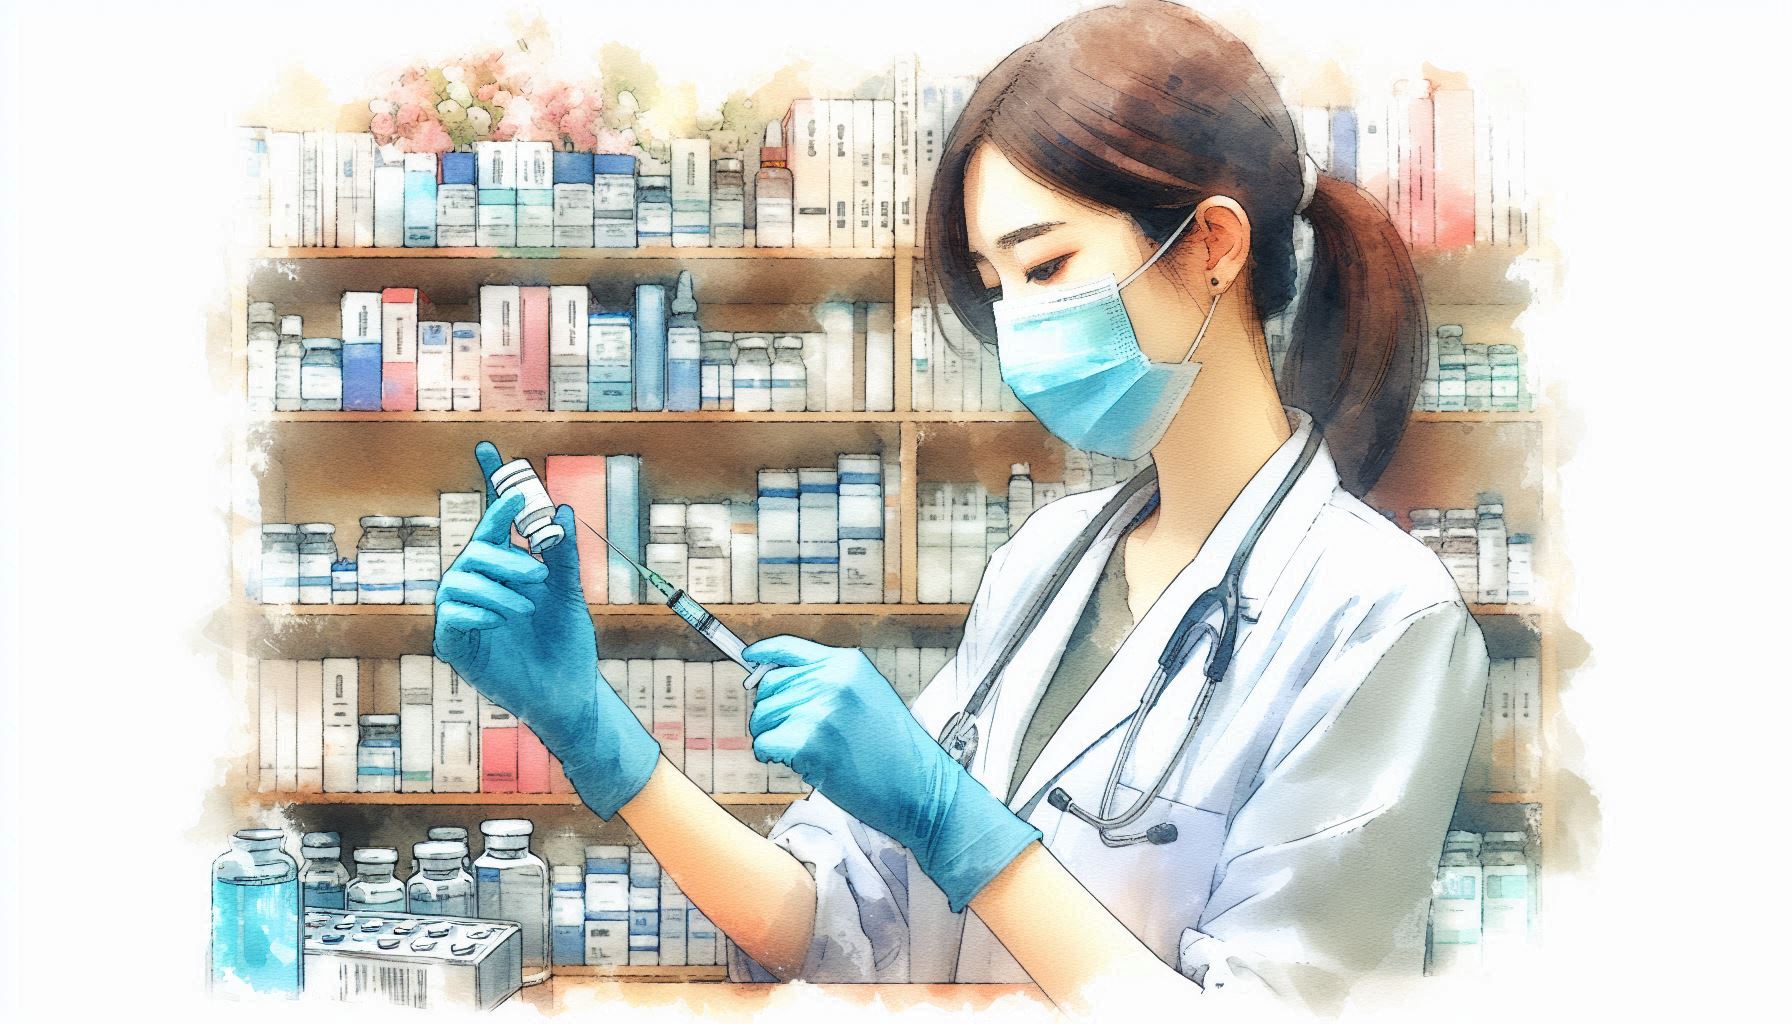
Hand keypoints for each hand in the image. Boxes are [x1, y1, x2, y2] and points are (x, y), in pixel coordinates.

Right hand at [432, 441, 657, 818]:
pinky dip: (476, 610)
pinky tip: (501, 619)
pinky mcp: (456, 644)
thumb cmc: (567, 643)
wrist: (569, 692)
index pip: (494, 522)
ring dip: (497, 587)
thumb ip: (563, 555)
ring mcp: (465, 614)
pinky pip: (450, 615)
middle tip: (540, 575)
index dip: (491, 486)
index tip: (490, 451)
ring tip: (527, 606)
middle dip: (505, 556)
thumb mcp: (570, 593)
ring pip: (461, 579)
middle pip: (476, 550)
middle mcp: (480, 585)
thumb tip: (559, 510)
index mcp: (507, 569)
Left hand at [744, 635, 1041, 911]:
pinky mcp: (810, 741)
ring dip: (771, 737)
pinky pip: (766, 744)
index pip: (789, 649)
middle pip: (769, 686)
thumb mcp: (869, 699)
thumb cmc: (898, 755)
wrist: (924, 791)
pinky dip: (771, 756)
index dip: (763, 655)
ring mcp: (822, 708)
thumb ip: (830, 685)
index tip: (749, 658)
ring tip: (800, 752)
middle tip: (788, 735)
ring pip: (763, 716)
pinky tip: (795, 764)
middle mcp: (833, 679)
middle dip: (770, 712)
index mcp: (848, 664)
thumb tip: (782, 685)